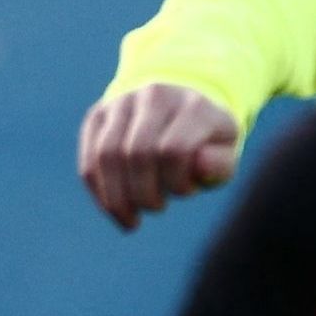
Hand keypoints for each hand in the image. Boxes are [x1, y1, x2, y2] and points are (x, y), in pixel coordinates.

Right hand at [79, 83, 241, 230]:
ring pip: (106, 155)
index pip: (174, 149)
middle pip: (137, 153)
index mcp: (194, 106)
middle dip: (144, 192)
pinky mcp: (98, 114)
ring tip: (131, 219)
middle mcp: (155, 96)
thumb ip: (219, 164)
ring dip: (117, 196)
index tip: (184, 193)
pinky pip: (90, 157)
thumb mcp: (226, 153)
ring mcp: (122, 102)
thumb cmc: (207, 142)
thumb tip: (200, 166)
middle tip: (156, 208)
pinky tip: (114, 210)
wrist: (182, 109)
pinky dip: (99, 190)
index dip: (176, 182)